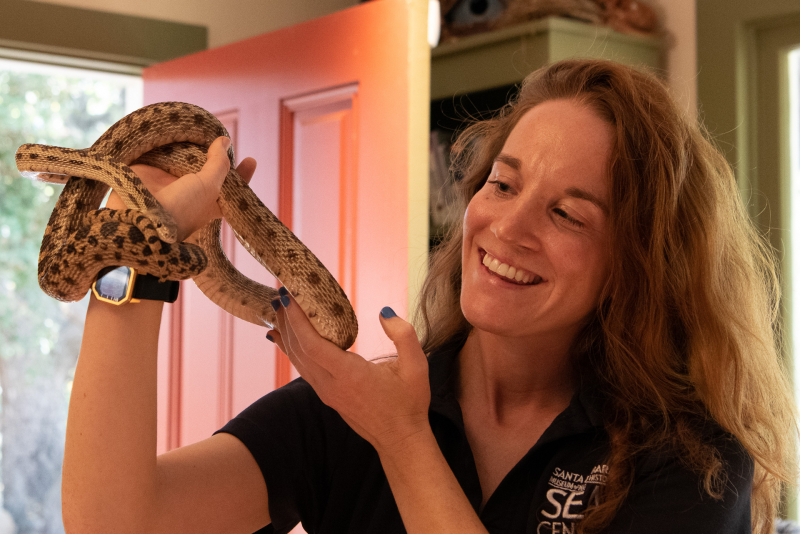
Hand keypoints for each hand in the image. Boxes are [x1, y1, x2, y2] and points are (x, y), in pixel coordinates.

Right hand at [106, 137, 257, 241]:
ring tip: (200, 128)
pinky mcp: (148, 169)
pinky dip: (166, 141)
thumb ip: (219, 164)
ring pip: (183, 157)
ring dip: (189, 145)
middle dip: (214, 154)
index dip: (241, 175)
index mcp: (209, 202)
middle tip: (222, 138)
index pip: (231, 188)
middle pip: (207, 169)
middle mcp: (190, 191)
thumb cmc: (182, 208)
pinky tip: (176, 127)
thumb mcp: (210, 186)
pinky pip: (160, 150)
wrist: (138, 216)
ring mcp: (168, 180)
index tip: (251, 160)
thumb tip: (225, 141)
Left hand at [268, 292, 431, 454]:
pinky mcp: (327, 395)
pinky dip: (291, 349)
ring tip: (279, 309)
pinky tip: (283, 337)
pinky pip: (303, 368)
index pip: (312, 344)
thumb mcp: (416, 366)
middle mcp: (331, 385)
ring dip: (286, 333)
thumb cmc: (409, 403)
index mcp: (349, 375)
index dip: (296, 320)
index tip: (288, 297)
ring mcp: (327, 392)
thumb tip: (384, 312)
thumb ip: (403, 335)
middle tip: (280, 293)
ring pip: (298, 360)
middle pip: (298, 350)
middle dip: (286, 320)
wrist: (401, 439)